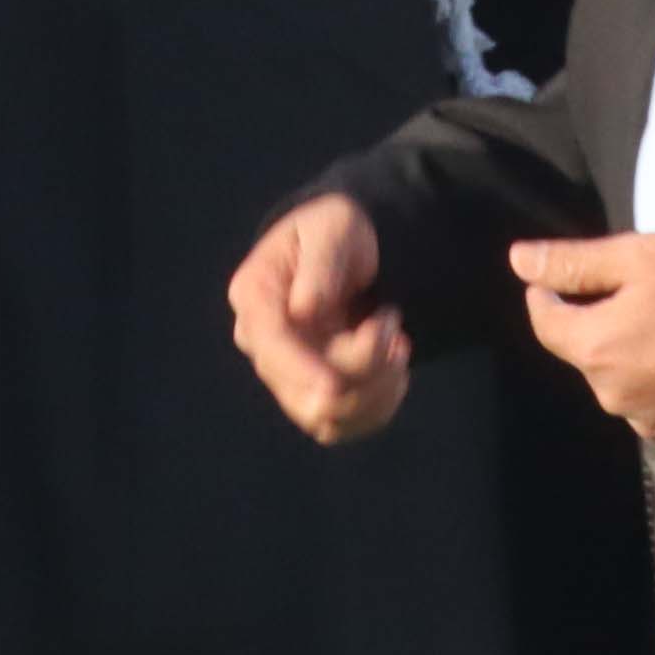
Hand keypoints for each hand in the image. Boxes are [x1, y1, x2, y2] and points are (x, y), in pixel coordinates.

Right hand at [229, 194, 411, 444]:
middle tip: (393, 319)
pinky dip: (381, 403)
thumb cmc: (337, 231)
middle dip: (362, 364)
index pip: (269, 345)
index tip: (334, 386)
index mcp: (254, 296)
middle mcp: (262, 342)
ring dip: (377, 386)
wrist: (354, 250)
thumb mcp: (333, 229)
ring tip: (399, 340)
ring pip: (328, 416)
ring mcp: (286, 374)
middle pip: (302, 389)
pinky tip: (396, 366)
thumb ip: (320, 266)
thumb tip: (302, 311)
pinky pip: (346, 425)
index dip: (299, 369)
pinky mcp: (313, 396)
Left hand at [510, 232, 654, 453]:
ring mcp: (654, 426)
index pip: (545, 322)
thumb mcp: (638, 255)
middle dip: (602, 323)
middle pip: (589, 354)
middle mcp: (616, 398)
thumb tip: (517, 260)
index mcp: (596, 350)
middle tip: (645, 290)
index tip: (563, 274)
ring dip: (636, 357)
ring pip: (626, 384)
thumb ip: (572, 262)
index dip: (548, 292)